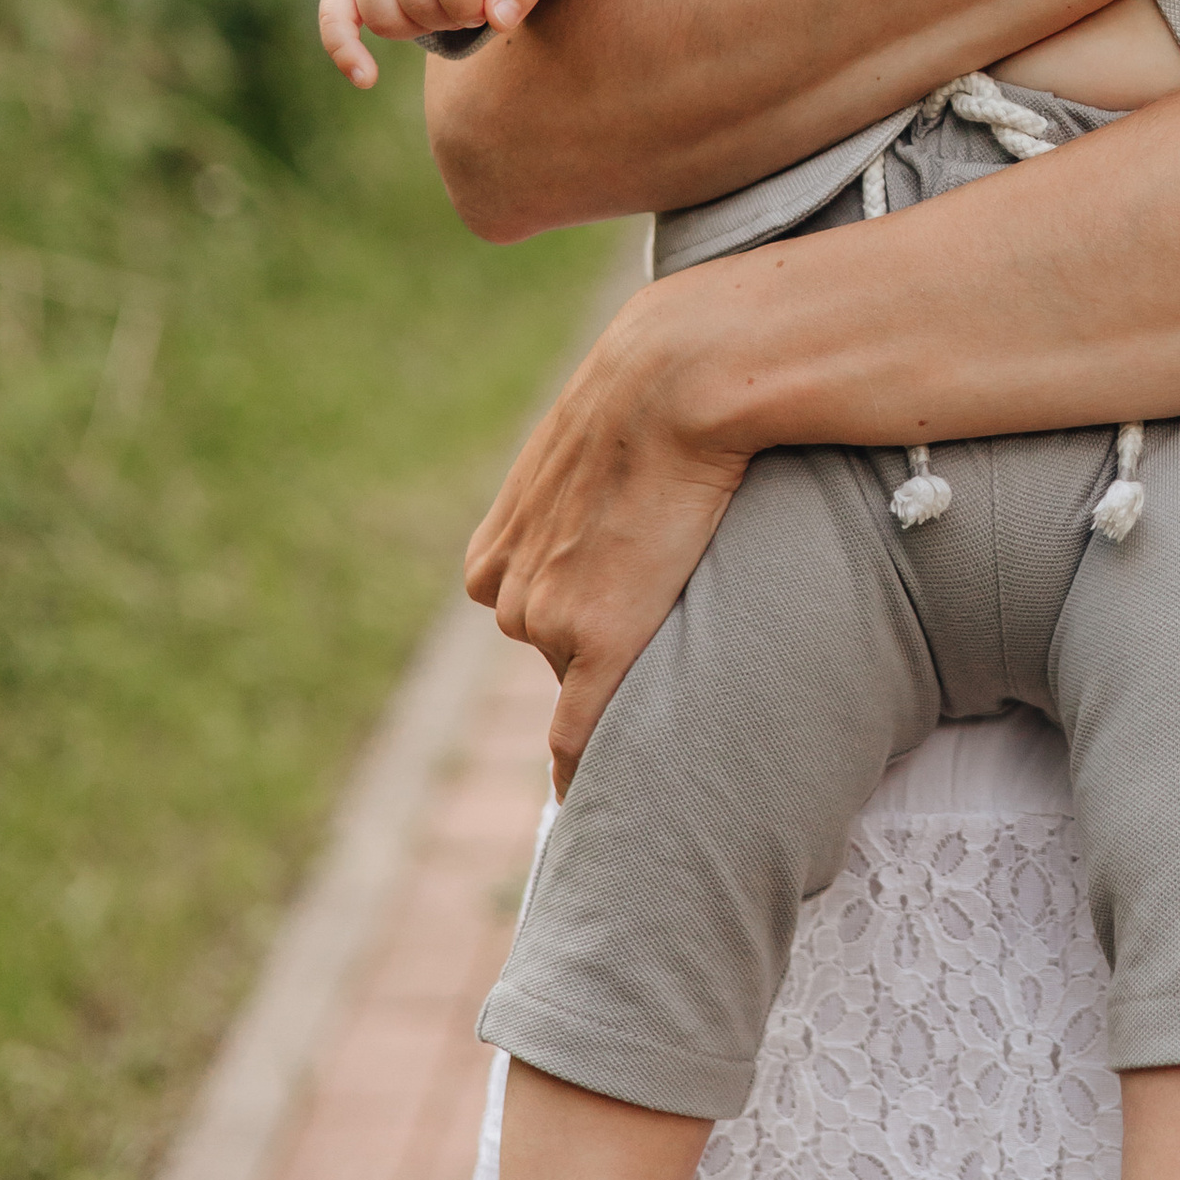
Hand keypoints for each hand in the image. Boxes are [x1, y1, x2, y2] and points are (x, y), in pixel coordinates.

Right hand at [318, 0, 550, 86]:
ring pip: (383, 19)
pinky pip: (332, 18)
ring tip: (437, 4)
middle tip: (466, 2)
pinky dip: (346, 51)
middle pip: (417, 2)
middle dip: (449, 18)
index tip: (486, 6)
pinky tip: (366, 78)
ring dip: (417, 28)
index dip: (471, 4)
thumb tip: (499, 20)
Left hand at [463, 276, 750, 789]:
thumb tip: (625, 484)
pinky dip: (584, 768)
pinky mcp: (597, 638)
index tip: (590, 648)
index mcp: (499, 547)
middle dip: (598, 640)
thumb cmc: (654, 388)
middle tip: (663, 616)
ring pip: (579, 674)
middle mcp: (510, 588)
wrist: (675, 378)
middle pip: (551, 649)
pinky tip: (597, 802)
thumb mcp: (586, 438)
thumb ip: (581, 484)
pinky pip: (580, 729)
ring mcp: (548, 617)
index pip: (523, 613)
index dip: (572, 620)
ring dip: (618, 670)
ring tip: (680, 645)